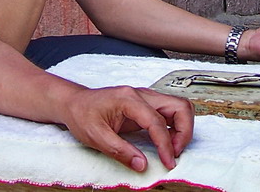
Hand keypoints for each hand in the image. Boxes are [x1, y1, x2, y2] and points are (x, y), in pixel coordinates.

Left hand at [61, 85, 193, 171]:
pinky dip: (175, 127)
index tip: (168, 162)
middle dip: (184, 131)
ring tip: (173, 149)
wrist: (75, 103)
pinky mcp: (146, 105)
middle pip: (179, 106)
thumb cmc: (82, 115)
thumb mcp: (96, 137)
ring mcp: (146, 98)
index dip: (165, 144)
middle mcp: (142, 94)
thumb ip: (121, 151)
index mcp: (129, 99)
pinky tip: (167, 142)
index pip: (157, 121)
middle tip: (175, 153)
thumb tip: (142, 165)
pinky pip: (170, 112)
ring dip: (182, 128)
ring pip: (178, 107)